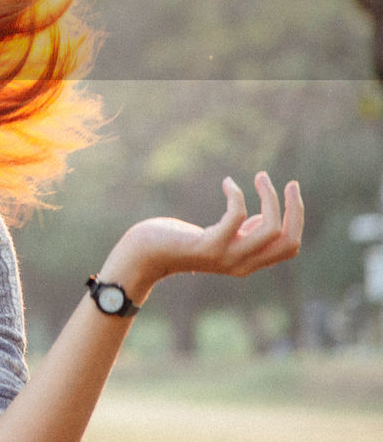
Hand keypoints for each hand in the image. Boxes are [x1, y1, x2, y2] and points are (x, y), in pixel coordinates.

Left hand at [100, 171, 302, 303]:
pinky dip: (237, 195)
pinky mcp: (208, 245)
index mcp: (248, 263)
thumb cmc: (178, 240)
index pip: (290, 247)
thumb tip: (262, 217)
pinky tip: (227, 183)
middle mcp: (242, 265)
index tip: (291, 191)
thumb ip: (242, 233)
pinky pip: (236, 217)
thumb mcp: (217, 237)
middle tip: (289, 183)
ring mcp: (226, 257)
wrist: (143, 254)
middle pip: (288, 240)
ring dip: (270, 197)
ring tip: (261, 176)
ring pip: (270, 228)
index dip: (297, 219)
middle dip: (294, 209)